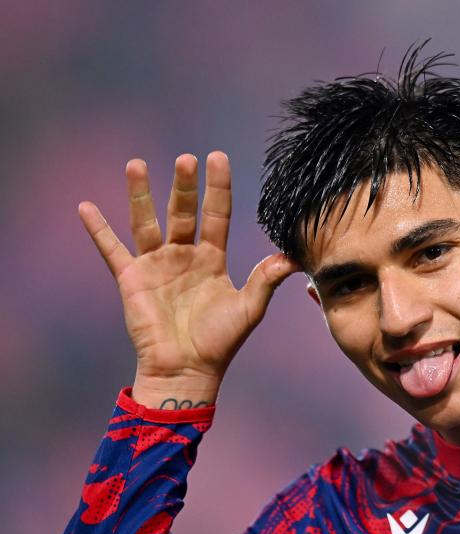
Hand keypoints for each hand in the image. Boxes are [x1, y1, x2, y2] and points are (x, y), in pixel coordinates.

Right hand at [79, 152, 300, 407]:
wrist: (187, 370)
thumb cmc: (219, 342)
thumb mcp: (249, 308)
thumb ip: (267, 279)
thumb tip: (293, 258)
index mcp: (212, 259)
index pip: (216, 214)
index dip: (217, 188)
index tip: (217, 157)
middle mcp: (184, 256)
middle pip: (183, 212)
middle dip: (184, 186)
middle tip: (186, 159)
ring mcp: (156, 265)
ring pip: (147, 221)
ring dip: (140, 194)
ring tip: (137, 164)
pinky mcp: (132, 279)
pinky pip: (112, 249)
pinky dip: (99, 229)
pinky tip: (86, 206)